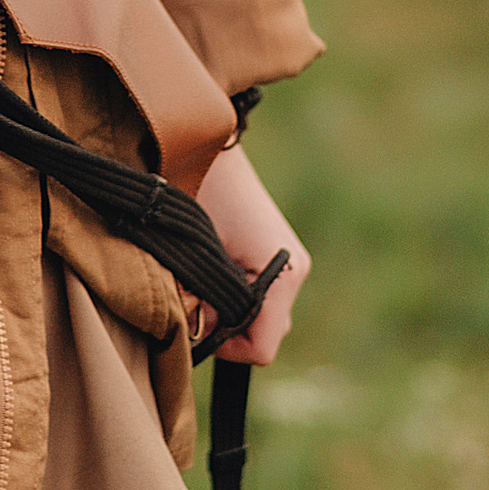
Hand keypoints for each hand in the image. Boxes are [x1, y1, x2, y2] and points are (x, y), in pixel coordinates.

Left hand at [194, 138, 309, 364]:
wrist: (205, 141)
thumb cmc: (196, 189)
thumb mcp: (196, 252)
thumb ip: (201, 301)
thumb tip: (198, 334)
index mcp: (283, 274)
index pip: (261, 348)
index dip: (224, 346)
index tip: (195, 319)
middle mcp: (295, 271)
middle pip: (263, 334)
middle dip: (225, 326)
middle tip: (193, 295)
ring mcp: (290, 261)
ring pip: (260, 315)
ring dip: (229, 308)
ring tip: (200, 275)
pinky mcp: (278, 252)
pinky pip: (259, 293)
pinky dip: (234, 292)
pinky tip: (212, 267)